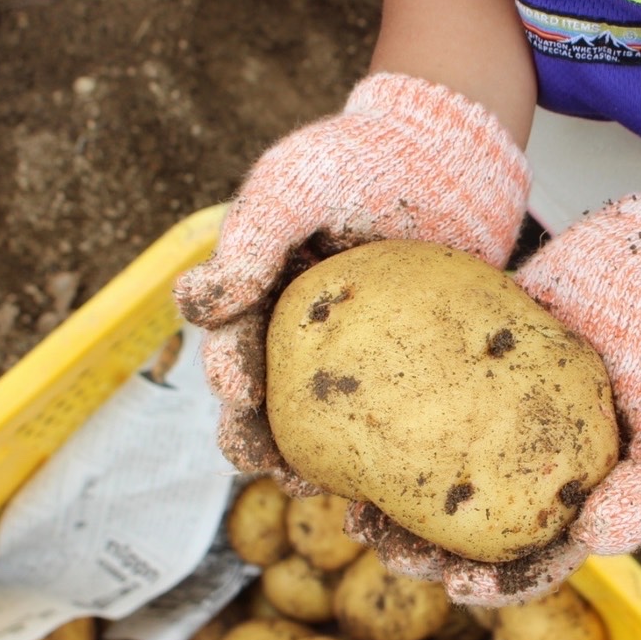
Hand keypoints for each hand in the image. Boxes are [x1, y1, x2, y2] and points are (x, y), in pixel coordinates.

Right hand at [174, 72, 529, 484]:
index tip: (240, 394)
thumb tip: (193, 306)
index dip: (229, 374)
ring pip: (322, 423)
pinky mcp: (410, 368)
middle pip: (266, 400)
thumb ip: (249, 240)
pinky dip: (381, 453)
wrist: (447, 153)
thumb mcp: (292, 186)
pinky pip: (391, 419)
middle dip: (255, 439)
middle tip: (265, 464)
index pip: (232, 346)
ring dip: (308, 459)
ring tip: (314, 486)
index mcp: (262, 294)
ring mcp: (358, 356)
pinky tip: (387, 483)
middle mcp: (301, 334)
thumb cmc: (357, 158)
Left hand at [350, 193, 640, 605]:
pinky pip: (423, 409)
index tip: (458, 588)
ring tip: (359, 515)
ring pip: (436, 476)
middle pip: (471, 528)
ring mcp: (497, 419)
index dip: (497, 585)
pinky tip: (355, 440)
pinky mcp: (470, 370)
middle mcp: (532, 465)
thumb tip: (595, 543)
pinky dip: (390, 431)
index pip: (535, 558)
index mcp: (581, 495)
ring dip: (397, 505)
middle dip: (428, 553)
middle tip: (390, 553)